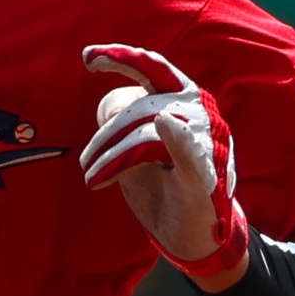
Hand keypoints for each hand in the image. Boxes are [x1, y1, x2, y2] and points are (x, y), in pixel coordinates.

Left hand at [81, 43, 249, 280]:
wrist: (193, 239)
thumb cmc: (164, 186)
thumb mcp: (137, 147)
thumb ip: (126, 121)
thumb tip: (107, 106)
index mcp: (185, 103)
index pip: (154, 69)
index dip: (122, 57)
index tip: (88, 58)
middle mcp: (202, 116)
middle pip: (139, 107)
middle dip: (106, 134)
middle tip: (86, 163)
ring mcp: (208, 147)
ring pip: (146, 135)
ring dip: (113, 159)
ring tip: (94, 178)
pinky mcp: (205, 179)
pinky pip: (191, 155)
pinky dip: (180, 139)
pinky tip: (167, 125)